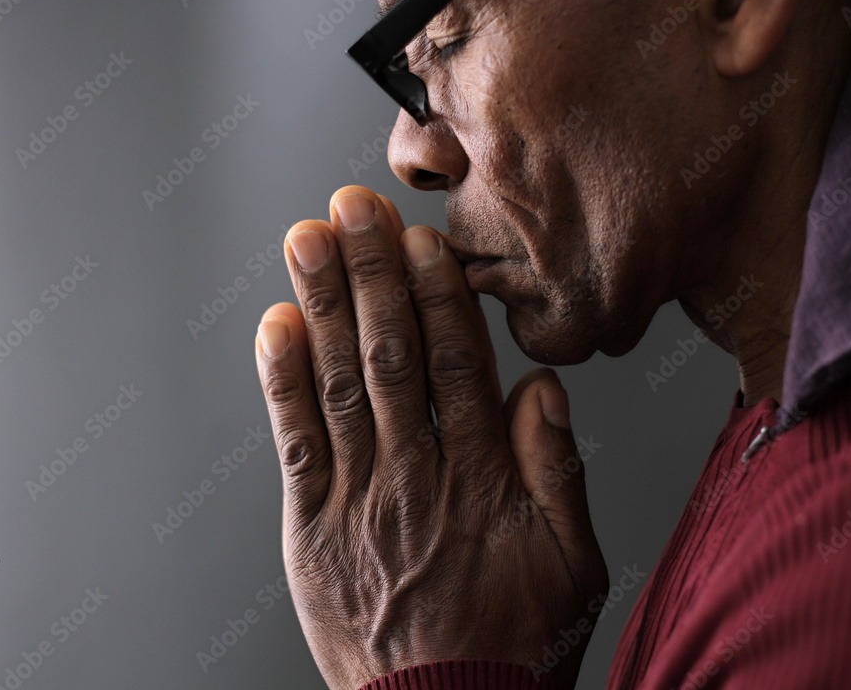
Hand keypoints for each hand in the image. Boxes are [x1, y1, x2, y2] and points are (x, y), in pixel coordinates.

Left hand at [255, 185, 608, 689]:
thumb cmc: (513, 643)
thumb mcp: (573, 563)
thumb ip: (558, 470)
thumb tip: (540, 389)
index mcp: (481, 482)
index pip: (456, 367)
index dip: (437, 296)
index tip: (422, 240)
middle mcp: (414, 479)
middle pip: (390, 358)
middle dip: (371, 274)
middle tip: (352, 207)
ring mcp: (357, 502)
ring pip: (339, 386)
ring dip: (323, 306)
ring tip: (307, 240)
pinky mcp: (312, 529)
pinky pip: (295, 445)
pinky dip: (282, 382)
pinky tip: (277, 326)